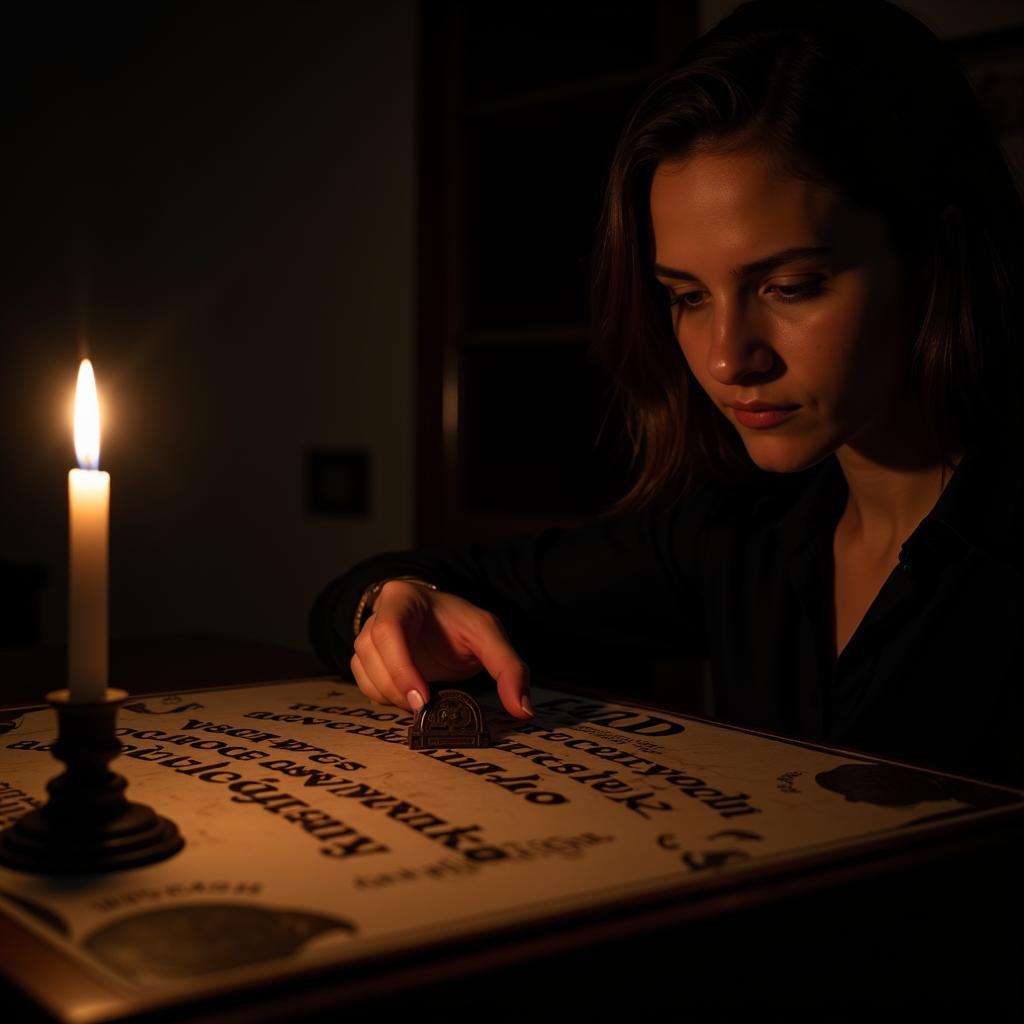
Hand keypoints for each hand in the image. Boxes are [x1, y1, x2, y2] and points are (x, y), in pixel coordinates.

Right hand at [351, 580, 532, 718]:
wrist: (444, 625)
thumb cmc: (461, 625)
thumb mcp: (489, 636)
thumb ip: (508, 668)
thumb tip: (522, 710)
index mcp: (403, 598)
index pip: (388, 630)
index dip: (400, 667)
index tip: (422, 698)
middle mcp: (377, 614)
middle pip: (370, 653)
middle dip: (396, 686)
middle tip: (425, 709)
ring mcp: (366, 636)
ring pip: (363, 670)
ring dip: (390, 694)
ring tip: (423, 703)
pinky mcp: (365, 659)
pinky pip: (364, 683)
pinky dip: (384, 697)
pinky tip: (410, 698)